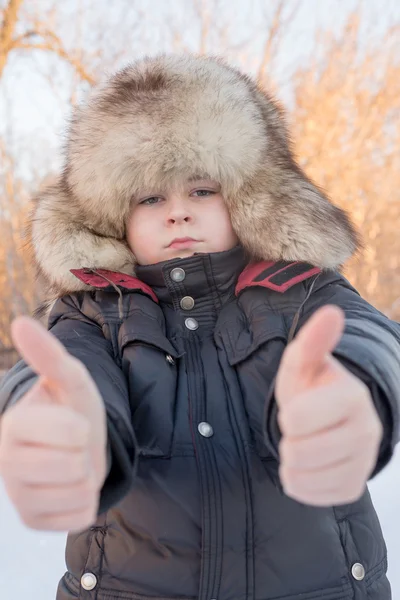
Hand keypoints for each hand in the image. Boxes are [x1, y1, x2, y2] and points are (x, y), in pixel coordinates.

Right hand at [0, 316, 106, 530]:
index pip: (60, 432)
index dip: (77, 428)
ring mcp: (18, 496)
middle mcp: (6, 464)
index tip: (74, 424)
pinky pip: (80, 516)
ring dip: (87, 476)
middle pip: (72, 465)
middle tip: (74, 445)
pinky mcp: (34, 522)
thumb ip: (48, 355)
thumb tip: (21, 323)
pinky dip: (87, 501)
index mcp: (12, 426)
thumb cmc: (73, 409)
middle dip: (84, 451)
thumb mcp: (70, 379)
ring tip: (73, 464)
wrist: (80, 445)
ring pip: (78, 491)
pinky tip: (72, 487)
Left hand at [275, 305, 382, 505]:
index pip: (297, 419)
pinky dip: (298, 481)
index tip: (299, 408)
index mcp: (353, 396)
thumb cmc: (311, 386)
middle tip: (301, 428)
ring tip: (304, 443)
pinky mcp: (353, 487)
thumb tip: (331, 312)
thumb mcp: (304, 362)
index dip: (289, 414)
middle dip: (288, 438)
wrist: (326, 419)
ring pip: (300, 476)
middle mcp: (366, 431)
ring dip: (290, 460)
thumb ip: (314, 341)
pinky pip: (308, 495)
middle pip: (297, 452)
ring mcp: (363, 462)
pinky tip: (309, 464)